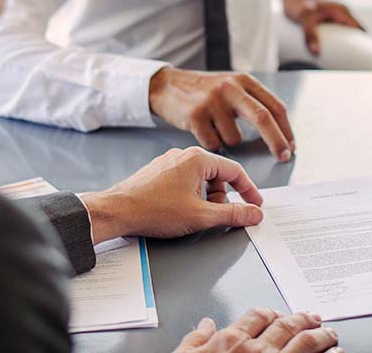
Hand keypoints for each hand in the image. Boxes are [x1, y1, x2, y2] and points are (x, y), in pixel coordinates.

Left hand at [80, 147, 264, 242]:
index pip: (235, 171)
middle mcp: (183, 155)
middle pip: (217, 174)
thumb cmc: (153, 210)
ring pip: (200, 179)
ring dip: (205, 198)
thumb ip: (232, 214)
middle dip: (221, 197)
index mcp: (197, 159)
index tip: (254, 204)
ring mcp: (169, 162)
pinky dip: (191, 195)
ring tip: (194, 214)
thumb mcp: (201, 216)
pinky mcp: (159, 172)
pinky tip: (180, 210)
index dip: (248, 190)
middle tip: (215, 215)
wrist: (117, 211)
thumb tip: (253, 214)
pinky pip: (185, 180)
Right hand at [149, 67, 294, 161]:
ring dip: (229, 142)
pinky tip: (202, 130)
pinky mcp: (195, 115)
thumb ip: (252, 102)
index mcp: (243, 80)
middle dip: (276, 141)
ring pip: (235, 138)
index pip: (274, 105)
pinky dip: (211, 143)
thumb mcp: (231, 86)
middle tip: (283, 157)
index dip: (286, 129)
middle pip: (263, 118)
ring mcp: (212, 101)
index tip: (290, 146)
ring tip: (215, 128)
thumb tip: (278, 132)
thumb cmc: (203, 91)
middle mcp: (230, 87)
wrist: (166, 85)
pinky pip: (213, 143)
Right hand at [174, 308, 341, 352]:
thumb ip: (195, 340)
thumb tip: (206, 325)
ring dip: (321, 336)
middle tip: (314, 318)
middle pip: (286, 326)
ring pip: (305, 342)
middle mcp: (256, 352)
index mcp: (230, 342)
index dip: (270, 313)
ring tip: (331, 334)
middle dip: (303, 319)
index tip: (278, 314)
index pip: (257, 316)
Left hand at [278, 0, 363, 55]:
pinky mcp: (328, 16)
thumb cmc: (297, 4)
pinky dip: (338, 38)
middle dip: (355, 45)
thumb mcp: (303, 20)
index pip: (360, 29)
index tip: (362, 56)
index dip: (364, 42)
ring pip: (347, 30)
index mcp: (341, 11)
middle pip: (355, 31)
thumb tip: (316, 52)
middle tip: (350, 61)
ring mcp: (335, 13)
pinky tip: (331, 48)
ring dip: (346, 41)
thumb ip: (309, 35)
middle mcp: (341, 11)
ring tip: (341, 57)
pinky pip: (338, 28)